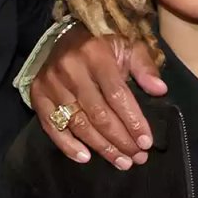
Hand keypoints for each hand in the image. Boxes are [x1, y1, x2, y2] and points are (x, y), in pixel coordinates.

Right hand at [30, 25, 165, 169]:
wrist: (65, 36)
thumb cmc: (102, 45)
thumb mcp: (127, 46)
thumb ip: (144, 67)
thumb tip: (160, 90)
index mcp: (96, 55)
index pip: (117, 95)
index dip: (133, 121)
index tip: (146, 142)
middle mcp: (70, 70)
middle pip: (99, 114)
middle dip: (120, 140)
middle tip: (137, 157)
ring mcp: (51, 84)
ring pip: (78, 124)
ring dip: (101, 147)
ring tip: (121, 162)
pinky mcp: (37, 95)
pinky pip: (51, 126)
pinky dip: (67, 145)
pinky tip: (85, 157)